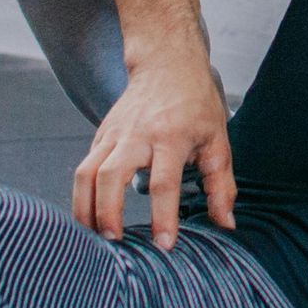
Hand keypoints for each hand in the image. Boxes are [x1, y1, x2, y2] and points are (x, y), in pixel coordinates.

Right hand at [72, 58, 236, 250]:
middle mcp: (137, 135)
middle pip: (111, 176)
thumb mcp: (218, 139)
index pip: (165, 182)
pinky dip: (82, 196)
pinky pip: (84, 168)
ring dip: (85, 208)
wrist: (166, 61)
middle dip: (108, 212)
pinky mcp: (100, 134)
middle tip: (113, 243)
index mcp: (172, 137)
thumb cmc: (196, 103)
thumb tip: (225, 224)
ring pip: (87, 172)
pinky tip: (89, 219)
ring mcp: (113, 133)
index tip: (164, 245)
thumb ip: (220, 185)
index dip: (164, 217)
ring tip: (93, 238)